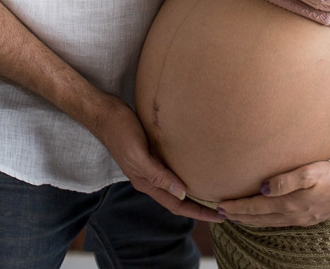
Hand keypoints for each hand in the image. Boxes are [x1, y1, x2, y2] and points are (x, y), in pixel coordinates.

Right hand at [95, 95, 223, 222]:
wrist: (104, 113)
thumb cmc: (120, 131)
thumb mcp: (138, 154)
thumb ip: (157, 175)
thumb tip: (181, 193)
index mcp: (146, 182)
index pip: (177, 205)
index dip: (198, 212)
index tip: (219, 216)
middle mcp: (149, 178)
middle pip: (179, 199)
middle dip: (200, 206)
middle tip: (224, 208)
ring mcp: (150, 165)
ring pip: (176, 185)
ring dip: (194, 191)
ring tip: (214, 191)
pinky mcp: (152, 152)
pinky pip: (172, 168)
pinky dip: (186, 172)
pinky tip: (196, 166)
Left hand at [216, 158, 329, 227]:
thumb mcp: (310, 172)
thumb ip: (285, 180)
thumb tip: (263, 188)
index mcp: (290, 204)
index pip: (256, 207)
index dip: (237, 207)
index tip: (220, 205)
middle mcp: (292, 215)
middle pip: (258, 218)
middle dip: (237, 216)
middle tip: (219, 213)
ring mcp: (300, 219)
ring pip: (266, 222)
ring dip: (248, 219)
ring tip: (234, 216)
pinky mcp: (306, 217)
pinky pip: (277, 222)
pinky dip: (263, 221)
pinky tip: (261, 217)